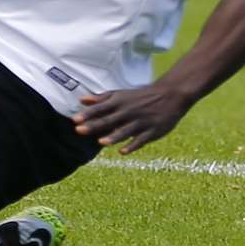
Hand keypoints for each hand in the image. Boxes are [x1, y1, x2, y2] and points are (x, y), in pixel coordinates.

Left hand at [71, 86, 194, 154]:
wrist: (170, 95)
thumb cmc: (140, 96)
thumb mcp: (121, 94)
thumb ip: (101, 98)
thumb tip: (81, 100)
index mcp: (119, 102)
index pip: (100, 109)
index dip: (87, 114)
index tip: (74, 120)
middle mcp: (128, 112)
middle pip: (109, 120)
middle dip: (94, 125)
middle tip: (79, 131)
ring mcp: (141, 122)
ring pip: (125, 131)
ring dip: (113, 136)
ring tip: (101, 142)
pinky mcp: (153, 131)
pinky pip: (141, 139)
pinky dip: (132, 145)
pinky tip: (122, 151)